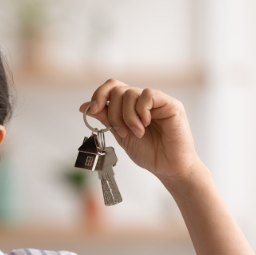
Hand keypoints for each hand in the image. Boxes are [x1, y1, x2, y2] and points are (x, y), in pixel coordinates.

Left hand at [79, 79, 200, 182]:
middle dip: (114, 113)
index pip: (112, 87)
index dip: (99, 94)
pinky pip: (148, 95)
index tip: (93, 110)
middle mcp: (142, 100)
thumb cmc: (148, 152)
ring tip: (137, 133)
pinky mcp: (171, 104)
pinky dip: (141, 111)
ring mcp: (157, 101)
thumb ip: (105, 118)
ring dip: (128, 116)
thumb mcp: (120, 134)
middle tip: (122, 132)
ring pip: (130, 93)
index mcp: (130, 106)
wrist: (167, 167)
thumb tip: (84, 106)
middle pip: (118, 90)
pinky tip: (146, 124)